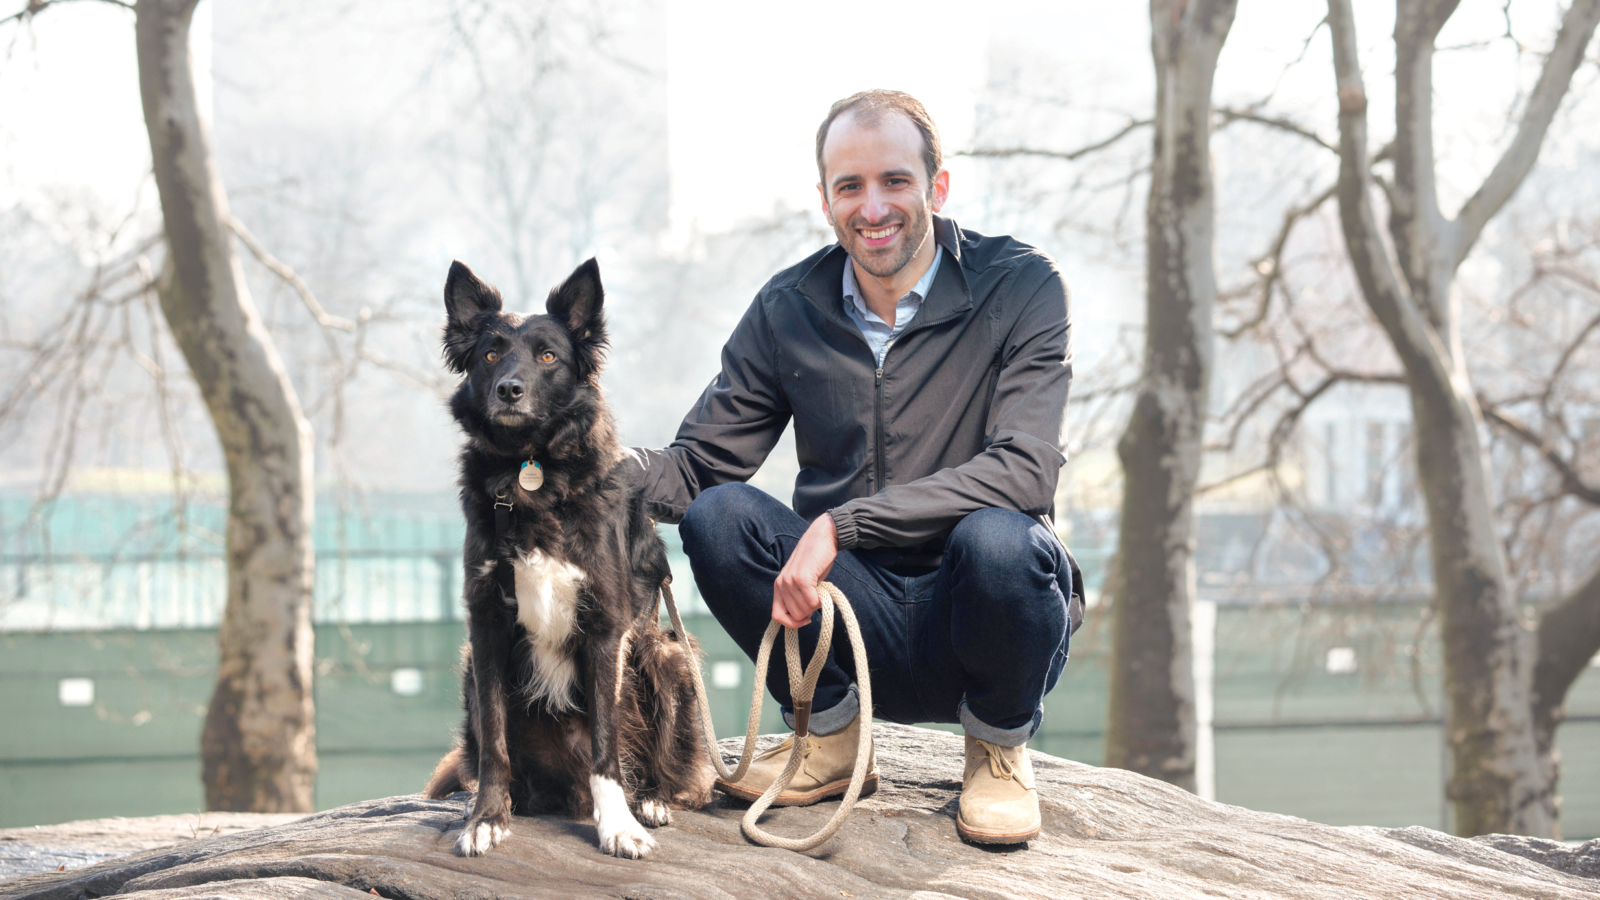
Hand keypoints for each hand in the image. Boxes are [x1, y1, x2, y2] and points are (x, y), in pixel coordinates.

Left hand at [772, 513, 838, 628]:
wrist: (822, 537)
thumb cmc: (815, 561)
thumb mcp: (801, 581)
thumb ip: (797, 597)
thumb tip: (802, 618)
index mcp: (778, 586)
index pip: (777, 616)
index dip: (792, 623)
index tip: (806, 619)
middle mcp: (781, 584)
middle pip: (795, 615)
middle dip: (809, 612)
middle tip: (817, 598)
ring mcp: (790, 581)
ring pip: (804, 610)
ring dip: (816, 605)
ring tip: (820, 590)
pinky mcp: (802, 578)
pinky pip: (813, 602)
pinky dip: (821, 600)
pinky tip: (823, 589)